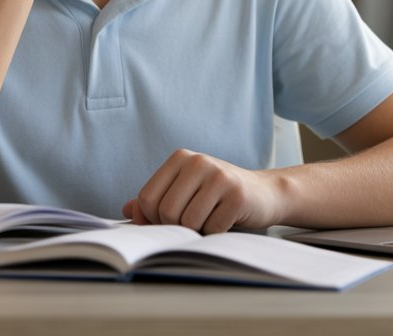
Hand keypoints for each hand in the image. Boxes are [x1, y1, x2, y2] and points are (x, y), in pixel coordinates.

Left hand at [122, 149, 286, 233]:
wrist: (265, 193)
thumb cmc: (218, 195)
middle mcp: (198, 162)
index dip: (153, 220)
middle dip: (177, 227)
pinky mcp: (237, 195)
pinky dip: (216, 234)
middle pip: (166, 212)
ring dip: (198, 231)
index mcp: (180, 158)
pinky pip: (212, 229)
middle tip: (195, 221)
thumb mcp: (185, 191)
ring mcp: (219, 176)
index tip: (169, 221)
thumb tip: (127, 210)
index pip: (147, 199)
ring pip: (188, 222)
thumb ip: (156, 199)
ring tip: (211, 219)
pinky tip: (227, 221)